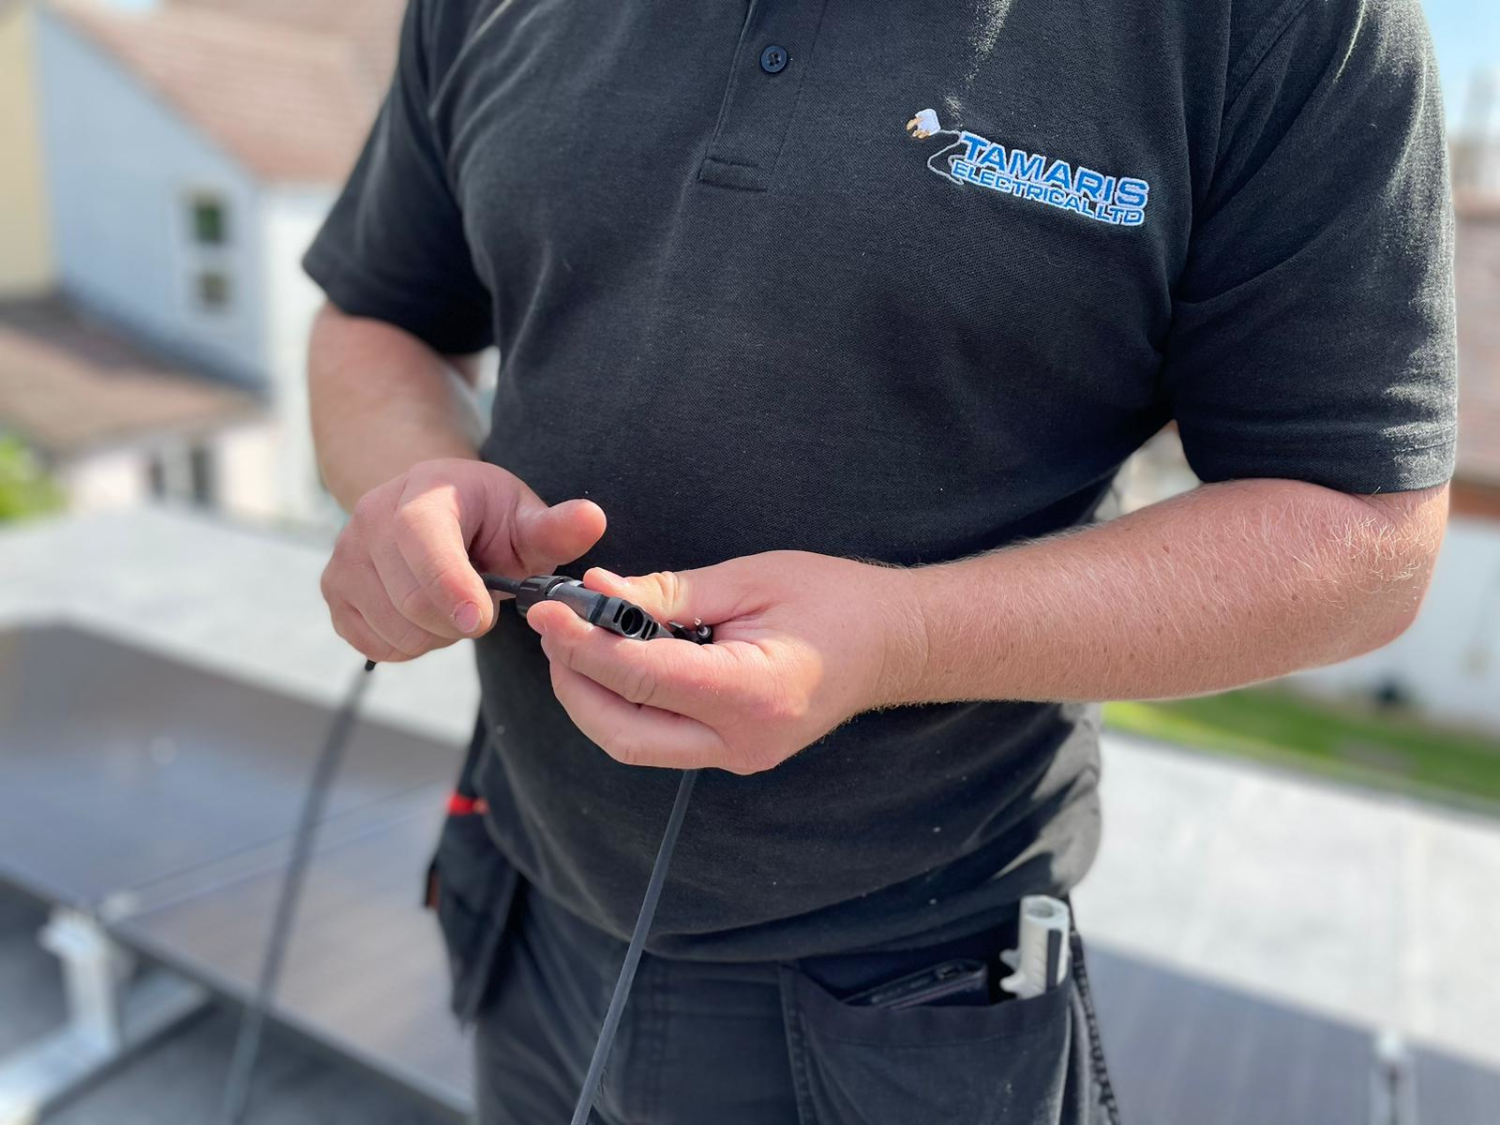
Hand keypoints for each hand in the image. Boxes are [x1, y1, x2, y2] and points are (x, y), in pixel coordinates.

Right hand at [321, 458, 605, 661]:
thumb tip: (593, 519)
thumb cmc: (487, 517)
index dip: (450, 586)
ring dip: (436, 635)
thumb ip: (556, 527)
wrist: (430, 508)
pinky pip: (373, 643)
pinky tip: (426, 616)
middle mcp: (370, 517)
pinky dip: (409, 645)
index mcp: (423, 493)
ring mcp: (345, 556)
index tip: (480, 621)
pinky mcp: (333, 591)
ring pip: (392, 627)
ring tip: (453, 605)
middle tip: (481, 606)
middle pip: (410, 599)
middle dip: (458, 621)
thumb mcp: (524, 516)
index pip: (422, 541)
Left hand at [525, 551, 922, 773]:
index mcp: (753, 694)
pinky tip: (615, 661)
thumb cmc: (835, 600)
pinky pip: (657, 739)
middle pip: (623, 731)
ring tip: (575, 641)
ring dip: (592, 697)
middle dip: (574, 681)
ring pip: (633, 743)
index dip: (582, 645)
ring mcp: (738, 758)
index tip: (546, 612)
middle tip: (553, 628)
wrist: (893, 644)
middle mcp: (742, 742)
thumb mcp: (750, 579)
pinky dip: (623, 704)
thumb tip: (596, 592)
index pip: (642, 677)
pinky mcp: (731, 754)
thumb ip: (668, 593)